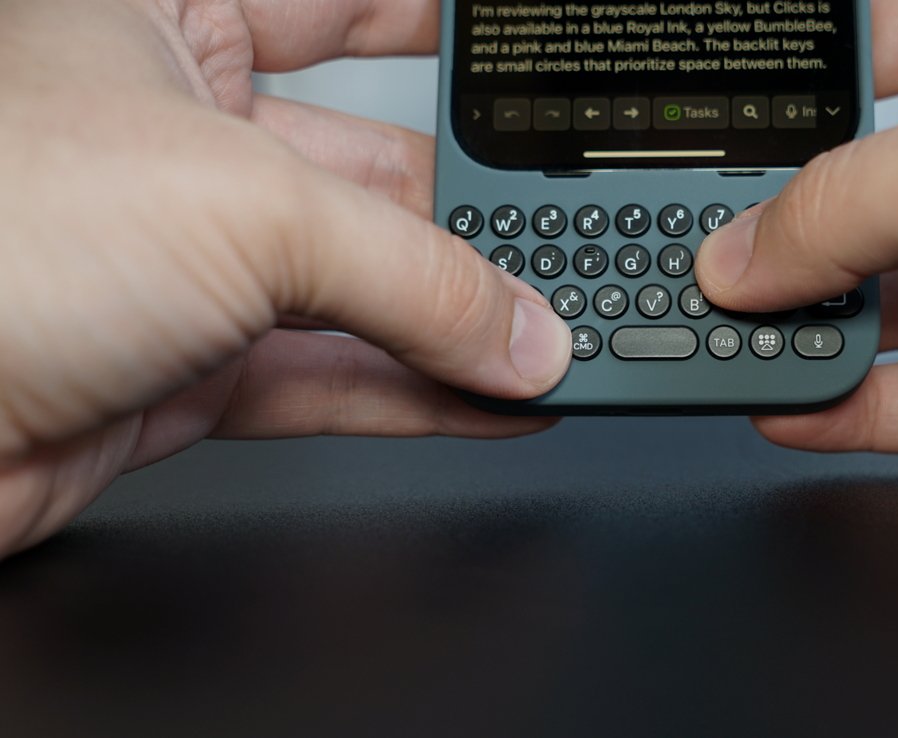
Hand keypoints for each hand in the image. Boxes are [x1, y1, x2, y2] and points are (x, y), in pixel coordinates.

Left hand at [0, 0, 571, 556]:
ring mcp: (186, 260)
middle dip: (476, 208)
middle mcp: (182, 134)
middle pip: (375, 165)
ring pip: (362, 285)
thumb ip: (412, 273)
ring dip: (460, 318)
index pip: (344, 3)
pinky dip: (418, 393)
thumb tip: (519, 326)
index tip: (523, 53)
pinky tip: (495, 397)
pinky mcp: (187, 368)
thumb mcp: (246, 210)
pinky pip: (333, 376)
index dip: (438, 24)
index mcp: (168, 20)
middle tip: (571, 235)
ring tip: (558, 335)